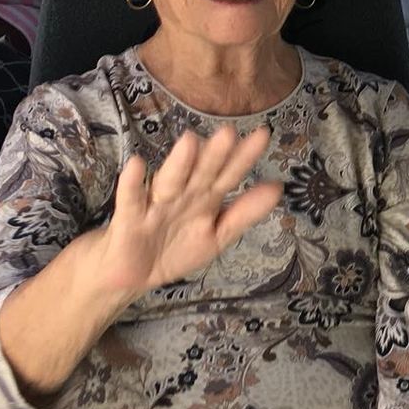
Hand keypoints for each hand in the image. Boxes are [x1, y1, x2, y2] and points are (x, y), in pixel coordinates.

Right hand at [87, 127, 281, 300]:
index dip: (244, 158)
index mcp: (205, 198)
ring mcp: (155, 205)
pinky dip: (133, 184)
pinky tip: (137, 165)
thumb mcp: (215, 236)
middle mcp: (182, 195)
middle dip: (214, 156)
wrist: (130, 276)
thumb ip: (244, 213)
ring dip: (179, 164)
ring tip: (190, 141)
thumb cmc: (174, 249)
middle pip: (201, 174)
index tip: (263, 134)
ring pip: (169, 182)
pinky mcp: (129, 220)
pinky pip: (131, 200)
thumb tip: (278, 187)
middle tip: (229, 132)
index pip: (228, 175)